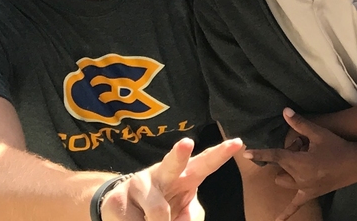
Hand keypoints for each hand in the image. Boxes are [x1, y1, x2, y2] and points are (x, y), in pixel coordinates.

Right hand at [104, 135, 245, 220]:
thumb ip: (191, 216)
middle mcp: (163, 174)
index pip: (206, 163)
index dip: (221, 153)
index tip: (238, 143)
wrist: (121, 209)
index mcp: (185, 176)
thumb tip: (183, 220)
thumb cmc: (162, 206)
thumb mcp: (184, 211)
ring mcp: (139, 184)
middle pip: (173, 162)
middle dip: (180, 153)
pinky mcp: (118, 199)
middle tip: (187, 143)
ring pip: (158, 211)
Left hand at [245, 110, 356, 220]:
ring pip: (284, 181)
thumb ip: (300, 124)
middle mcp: (299, 177)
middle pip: (280, 167)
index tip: (246, 153)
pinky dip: (285, 214)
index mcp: (299, 162)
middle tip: (301, 148)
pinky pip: (295, 206)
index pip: (275, 156)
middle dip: (285, 157)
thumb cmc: (337, 146)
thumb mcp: (318, 133)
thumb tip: (285, 111)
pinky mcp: (311, 194)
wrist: (356, 163)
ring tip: (301, 162)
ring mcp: (304, 187)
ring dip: (286, 172)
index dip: (260, 153)